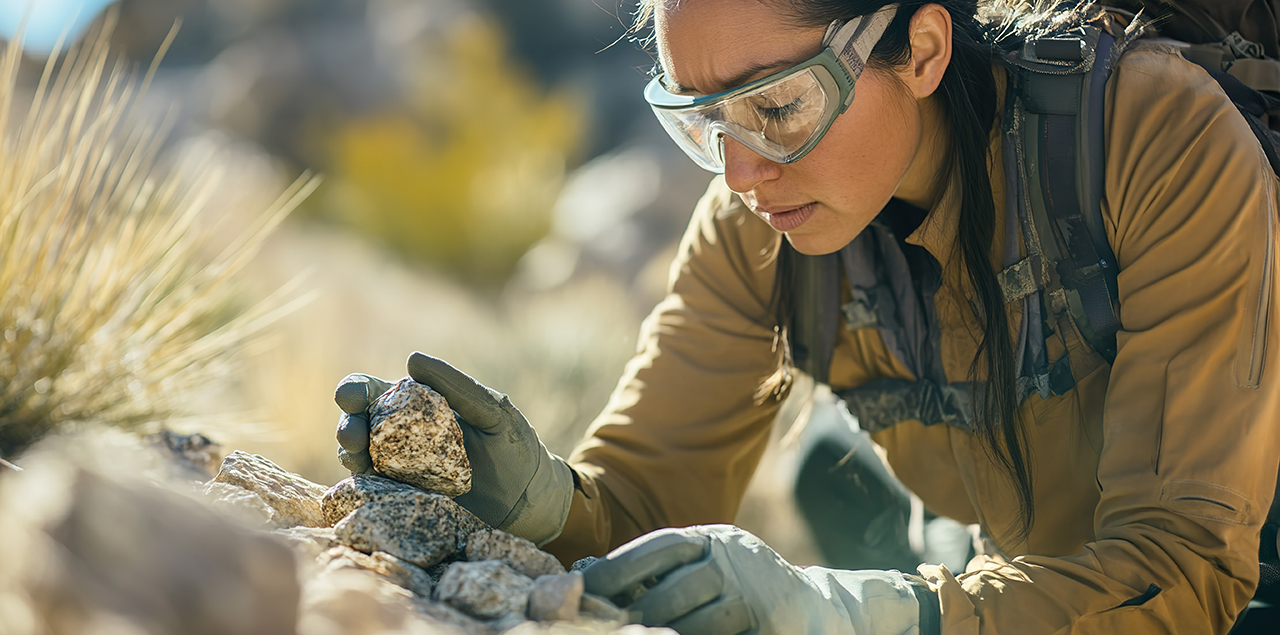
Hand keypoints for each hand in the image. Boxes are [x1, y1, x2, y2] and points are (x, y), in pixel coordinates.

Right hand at [333, 353, 575, 545]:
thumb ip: (459, 388)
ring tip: (359, 458)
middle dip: (348, 426)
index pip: (375, 391)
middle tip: (353, 436)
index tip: (351, 397)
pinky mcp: (406, 501)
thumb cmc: (515, 448)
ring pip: (361, 459)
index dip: (355, 391)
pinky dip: (367, 487)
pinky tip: (372, 485)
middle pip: (359, 425)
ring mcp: (401, 470)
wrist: (532, 502)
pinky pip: (377, 493)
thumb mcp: (494, 413)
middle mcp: (402, 436)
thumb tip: (412, 359)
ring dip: (352, 456)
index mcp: (419, 406)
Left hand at [581, 525, 928, 634]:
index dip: (619, 566)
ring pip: (695, 624)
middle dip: (636, 614)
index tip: (586, 585)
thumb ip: (661, 570)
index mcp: (711, 539)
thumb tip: (589, 572)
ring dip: (664, 634)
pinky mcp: (767, 623)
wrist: (815, 607)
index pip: (659, 547)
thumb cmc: (740, 587)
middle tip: (606, 626)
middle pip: (673, 591)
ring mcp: (752, 594)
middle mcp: (733, 559)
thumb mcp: (705, 566)